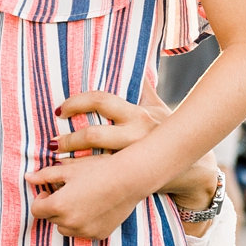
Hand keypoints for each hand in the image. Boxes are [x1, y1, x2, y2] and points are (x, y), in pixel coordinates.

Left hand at [25, 150, 147, 239]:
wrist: (129, 179)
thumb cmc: (97, 170)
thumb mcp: (67, 170)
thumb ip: (44, 176)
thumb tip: (28, 178)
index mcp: (58, 206)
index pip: (36, 210)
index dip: (41, 199)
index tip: (50, 191)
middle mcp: (70, 223)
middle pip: (51, 219)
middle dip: (54, 207)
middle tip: (67, 193)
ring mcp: (85, 231)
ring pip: (65, 229)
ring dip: (67, 218)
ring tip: (79, 201)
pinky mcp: (100, 234)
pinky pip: (83, 233)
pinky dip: (83, 224)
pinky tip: (93, 208)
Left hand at [28, 90, 220, 237]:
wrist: (192, 168)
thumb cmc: (166, 131)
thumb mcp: (158, 107)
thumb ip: (144, 88)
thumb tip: (138, 63)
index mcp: (138, 114)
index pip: (100, 100)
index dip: (77, 102)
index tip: (60, 110)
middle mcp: (136, 136)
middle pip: (94, 135)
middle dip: (70, 139)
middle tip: (53, 143)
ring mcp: (135, 159)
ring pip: (95, 162)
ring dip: (71, 163)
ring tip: (55, 161)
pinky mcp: (134, 180)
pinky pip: (102, 181)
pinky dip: (82, 181)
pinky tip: (67, 181)